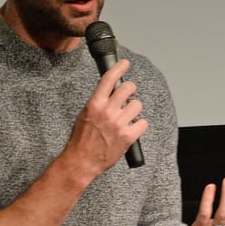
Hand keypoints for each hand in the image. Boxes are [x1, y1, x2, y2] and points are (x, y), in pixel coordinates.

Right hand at [68, 60, 147, 176]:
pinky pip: (143, 123)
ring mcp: (119, 124)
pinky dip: (139, 125)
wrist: (82, 161)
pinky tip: (132, 128)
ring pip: (137, 105)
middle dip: (130, 90)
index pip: (109, 79)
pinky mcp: (128, 136)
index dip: (119, 68)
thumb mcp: (84, 115)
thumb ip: (98, 103)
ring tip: (127, 117)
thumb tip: (108, 93)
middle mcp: (108, 111)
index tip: (125, 63)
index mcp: (95, 104)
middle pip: (128, 88)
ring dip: (134, 109)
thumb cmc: (81, 140)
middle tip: (128, 95)